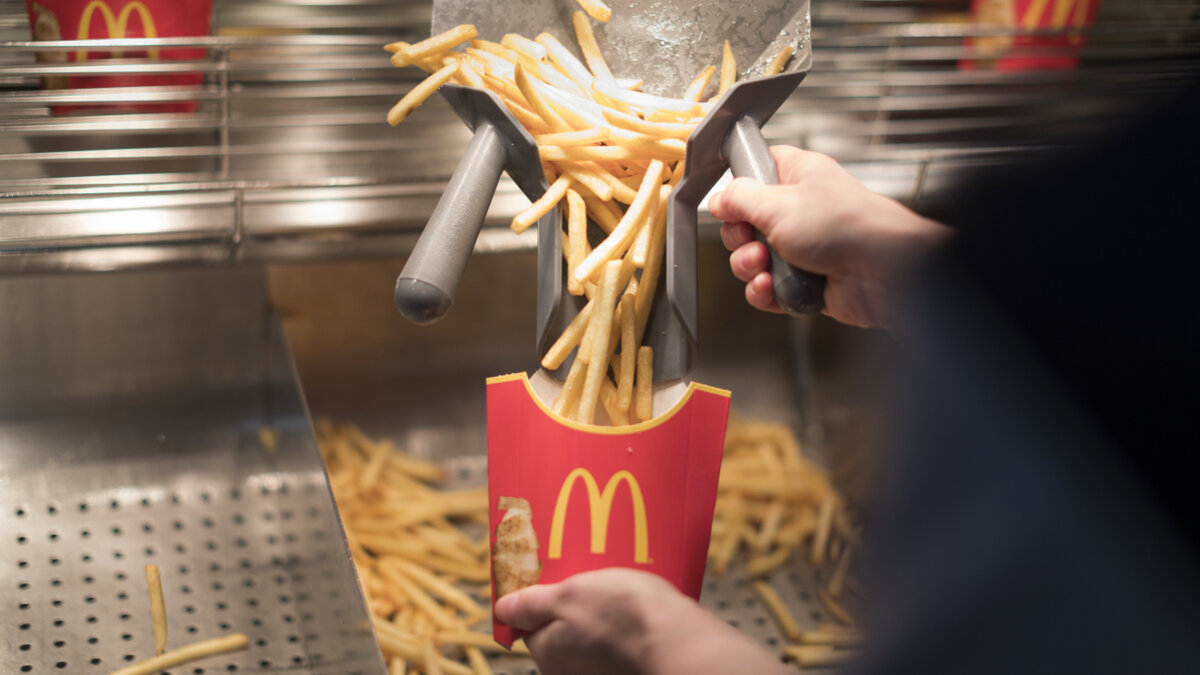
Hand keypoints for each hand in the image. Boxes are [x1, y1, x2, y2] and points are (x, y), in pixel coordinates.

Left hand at [495, 568, 789, 674]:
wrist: (679, 642)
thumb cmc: (623, 615)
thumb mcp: (569, 596)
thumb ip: (532, 604)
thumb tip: (501, 609)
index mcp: (548, 654)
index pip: (533, 624)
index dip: (542, 598)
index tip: (556, 578)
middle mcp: (570, 672)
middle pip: (563, 632)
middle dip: (575, 607)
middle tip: (593, 578)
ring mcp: (599, 672)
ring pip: (593, 637)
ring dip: (602, 615)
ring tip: (621, 587)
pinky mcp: (627, 668)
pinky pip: (618, 644)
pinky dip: (625, 628)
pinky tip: (638, 608)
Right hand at [708, 146, 951, 330]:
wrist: (883, 271)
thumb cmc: (845, 226)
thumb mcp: (777, 203)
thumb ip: (739, 198)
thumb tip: (719, 199)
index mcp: (797, 177)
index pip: (756, 171)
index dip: (738, 188)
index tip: (730, 204)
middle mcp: (799, 210)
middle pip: (745, 223)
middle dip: (740, 240)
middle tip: (753, 242)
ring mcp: (802, 247)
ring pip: (753, 260)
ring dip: (750, 268)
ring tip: (765, 268)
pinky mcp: (804, 280)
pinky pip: (768, 288)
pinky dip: (765, 292)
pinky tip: (772, 288)